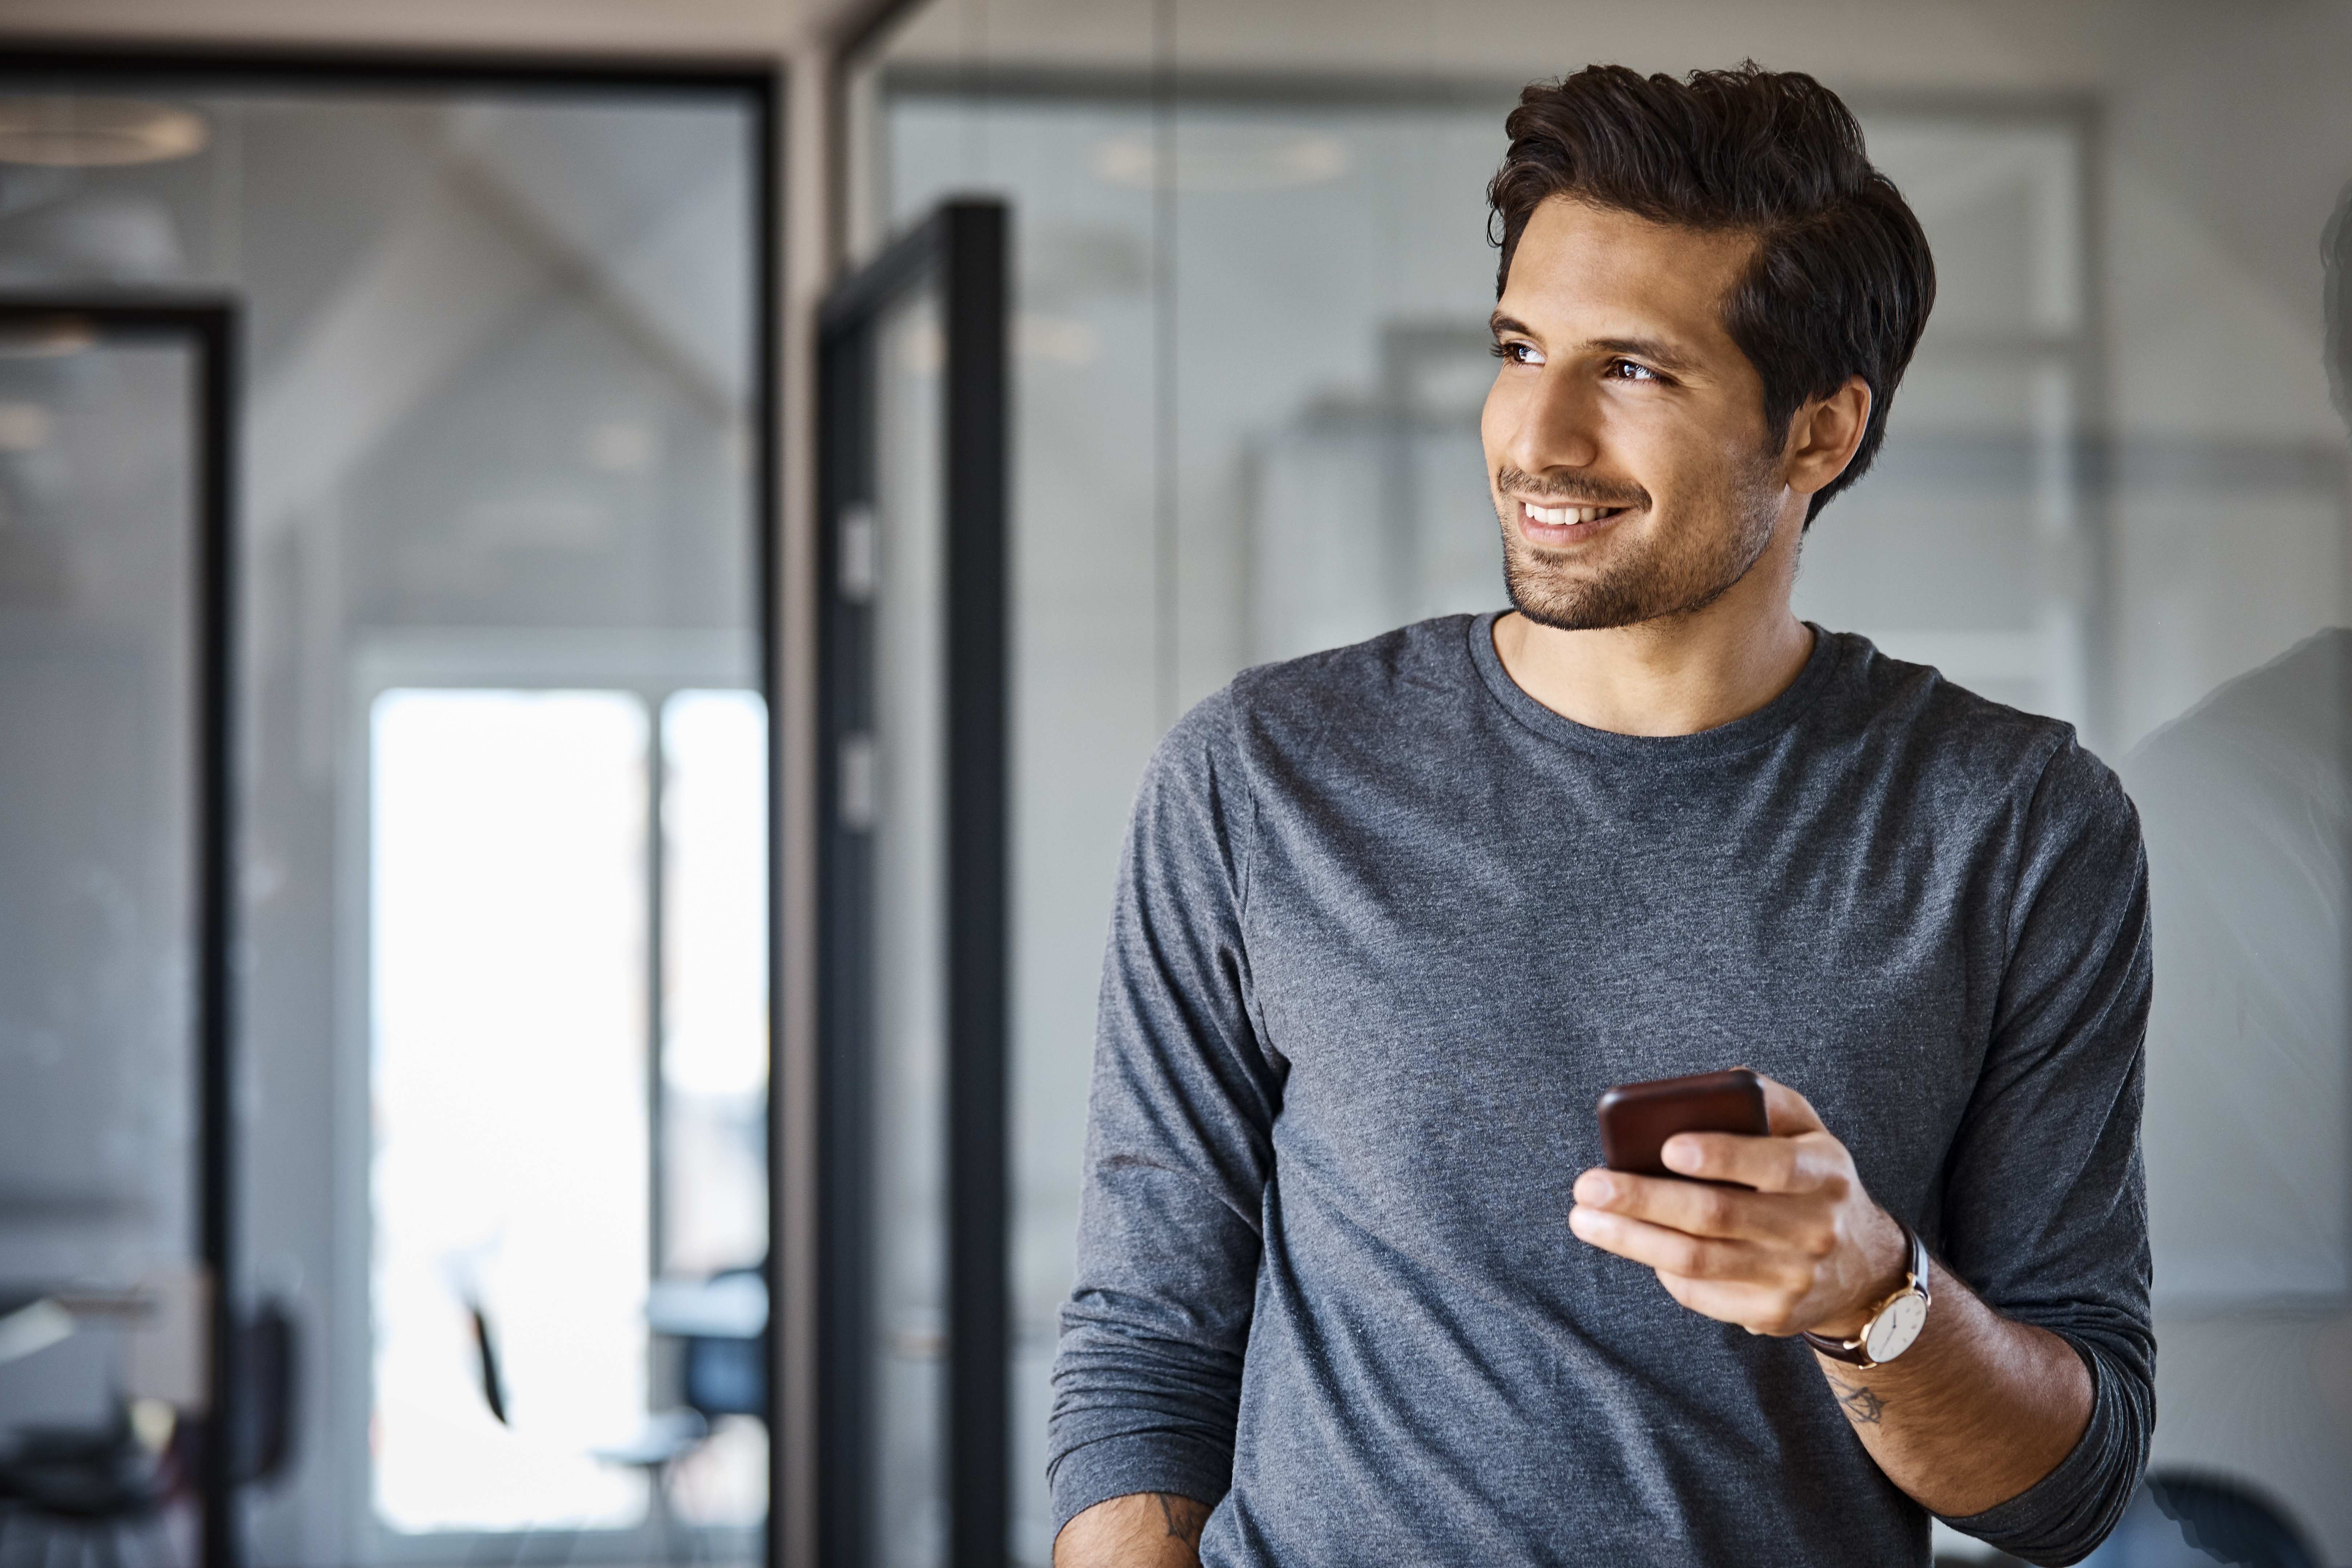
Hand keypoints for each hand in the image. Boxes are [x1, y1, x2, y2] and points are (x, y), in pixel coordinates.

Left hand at [1567, 1073, 1905, 1338]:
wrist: (1862, 1266)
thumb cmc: (1811, 1180)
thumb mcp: (1807, 1131)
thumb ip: (1764, 1100)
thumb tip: (1706, 1085)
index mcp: (1824, 1172)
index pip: (1773, 1164)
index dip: (1722, 1156)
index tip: (1667, 1148)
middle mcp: (1815, 1229)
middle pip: (1717, 1216)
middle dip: (1644, 1200)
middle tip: (1588, 1186)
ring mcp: (1795, 1278)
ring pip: (1698, 1261)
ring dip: (1632, 1240)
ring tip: (1584, 1218)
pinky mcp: (1773, 1315)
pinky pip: (1701, 1293)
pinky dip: (1661, 1268)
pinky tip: (1632, 1243)